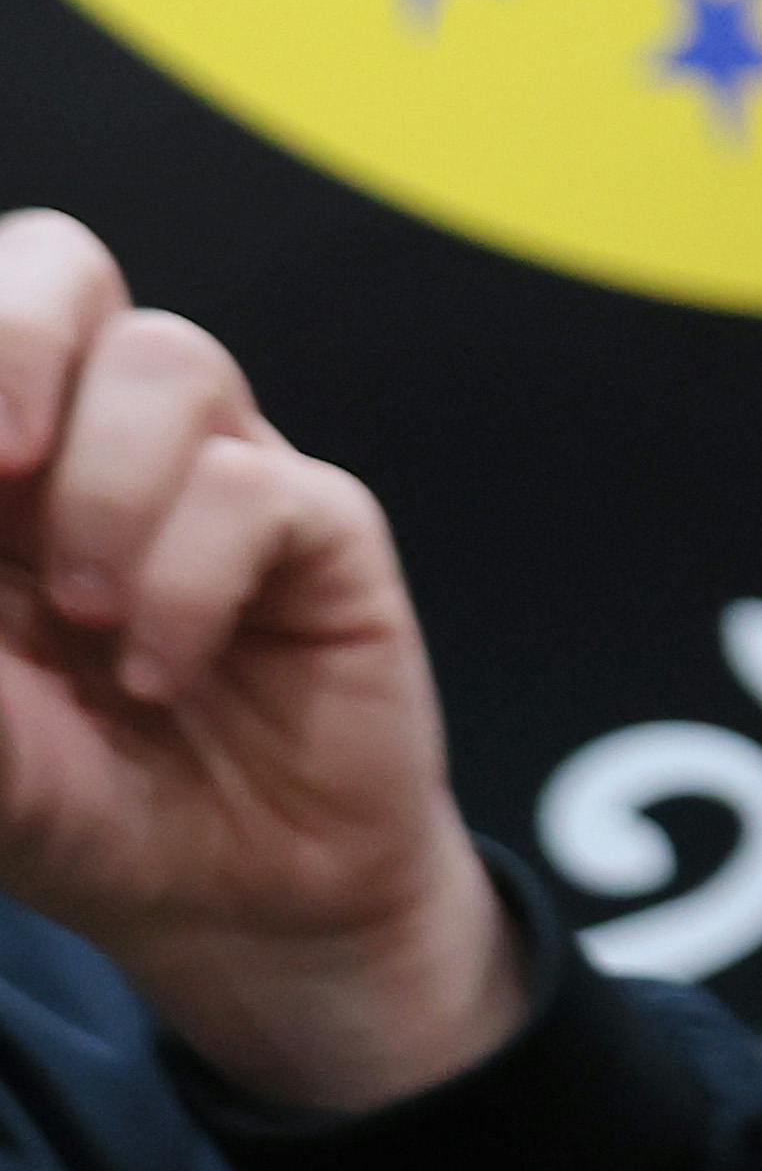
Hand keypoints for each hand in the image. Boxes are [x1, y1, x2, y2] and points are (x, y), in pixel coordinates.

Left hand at [0, 211, 516, 1113]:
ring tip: (91, 622)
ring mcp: (217, 473)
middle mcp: (92, 443)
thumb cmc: (72, 803)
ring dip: (107, 502)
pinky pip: (259, 489)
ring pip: (168, 359)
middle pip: (60, 261)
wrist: (230, 909)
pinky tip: (168, 668)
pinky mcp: (322, 530)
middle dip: (13, 340)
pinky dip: (190, 585)